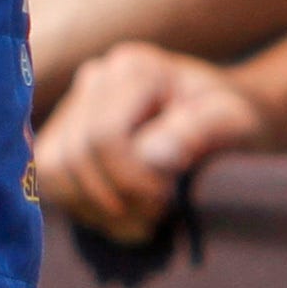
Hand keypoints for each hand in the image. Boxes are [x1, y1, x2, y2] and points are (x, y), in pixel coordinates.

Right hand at [36, 42, 269, 242]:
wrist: (228, 126)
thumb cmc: (235, 122)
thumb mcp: (233, 123)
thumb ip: (198, 132)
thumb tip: (154, 155)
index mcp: (135, 68)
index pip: (104, 137)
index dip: (133, 181)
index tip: (169, 198)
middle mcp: (95, 79)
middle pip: (73, 157)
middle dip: (115, 200)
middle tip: (157, 215)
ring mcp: (75, 107)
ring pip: (54, 171)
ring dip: (97, 209)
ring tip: (141, 219)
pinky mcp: (65, 138)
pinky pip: (50, 181)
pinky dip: (84, 208)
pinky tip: (123, 215)